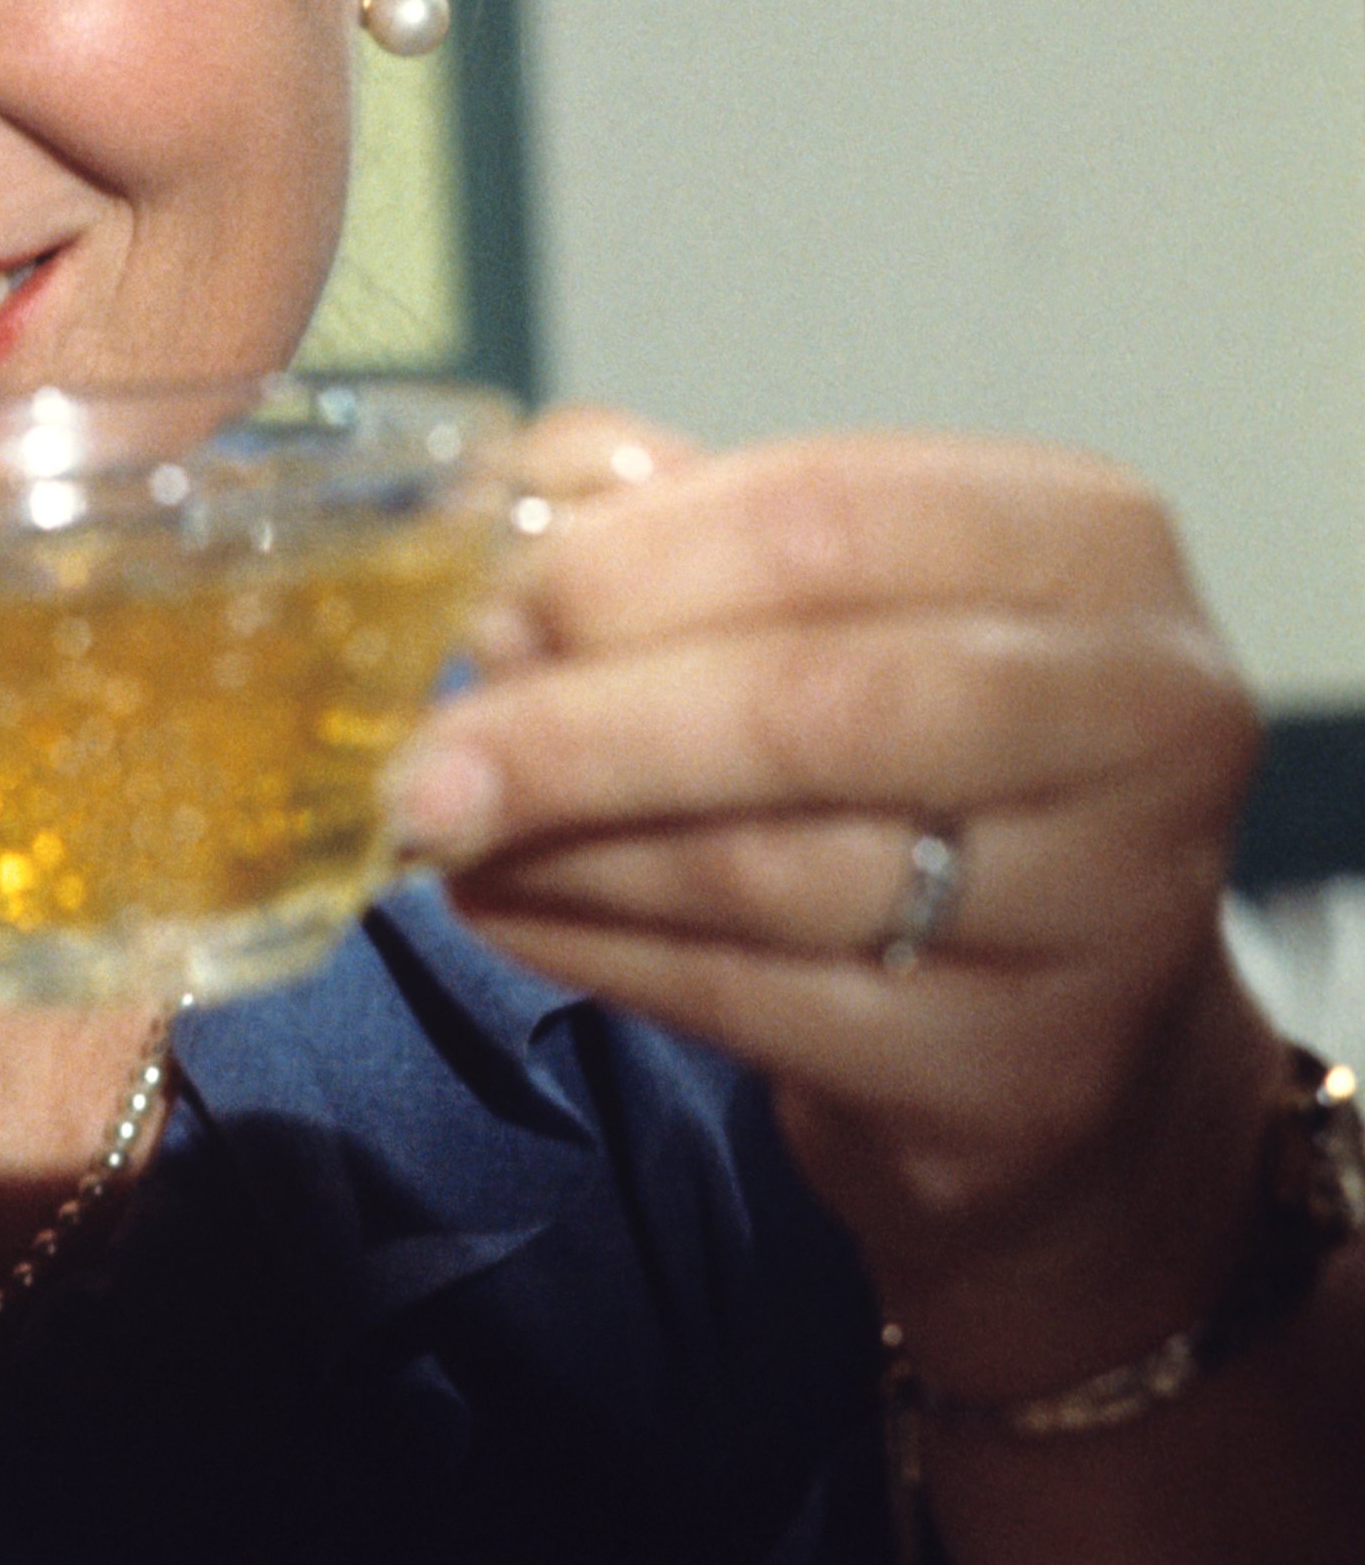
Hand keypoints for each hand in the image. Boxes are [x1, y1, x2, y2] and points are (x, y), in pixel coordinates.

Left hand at [391, 414, 1279, 1376]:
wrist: (1068, 1026)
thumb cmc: (931, 766)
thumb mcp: (848, 605)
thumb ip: (684, 522)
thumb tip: (505, 495)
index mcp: (1095, 548)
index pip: (832, 518)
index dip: (632, 560)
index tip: (487, 598)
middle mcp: (1136, 716)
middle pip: (807, 704)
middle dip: (581, 728)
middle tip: (428, 755)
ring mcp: (1096, 907)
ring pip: (763, 867)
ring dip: (563, 848)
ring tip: (446, 828)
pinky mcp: (1011, 1068)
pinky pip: (748, 997)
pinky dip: (593, 949)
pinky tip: (505, 909)